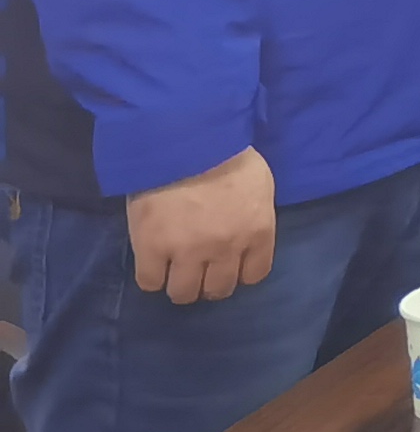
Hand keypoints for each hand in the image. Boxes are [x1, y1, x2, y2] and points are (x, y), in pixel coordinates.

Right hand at [127, 147, 274, 302]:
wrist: (186, 138)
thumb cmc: (227, 153)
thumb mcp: (258, 184)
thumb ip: (253, 215)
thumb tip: (242, 231)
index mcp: (258, 231)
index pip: (255, 274)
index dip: (238, 272)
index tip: (227, 264)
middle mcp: (227, 249)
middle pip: (219, 289)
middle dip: (208, 282)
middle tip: (197, 268)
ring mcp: (189, 252)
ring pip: (184, 293)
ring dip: (179, 284)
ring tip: (173, 269)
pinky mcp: (153, 249)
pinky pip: (150, 282)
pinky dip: (151, 275)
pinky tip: (152, 261)